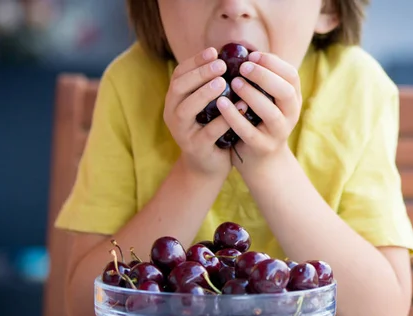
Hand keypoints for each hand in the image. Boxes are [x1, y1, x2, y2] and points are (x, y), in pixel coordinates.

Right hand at [163, 47, 241, 177]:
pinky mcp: (196, 148)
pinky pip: (208, 132)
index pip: (179, 74)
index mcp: (174, 100)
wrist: (207, 167)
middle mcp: (172, 114)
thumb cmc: (210, 129)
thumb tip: (230, 58)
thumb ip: (211, 86)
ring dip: (204, 94)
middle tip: (221, 65)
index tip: (214, 51)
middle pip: (179, 88)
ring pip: (187, 110)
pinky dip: (224, 119)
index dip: (195, 61)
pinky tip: (240, 107)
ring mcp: (182, 132)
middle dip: (199, 74)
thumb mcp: (207, 107)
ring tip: (223, 83)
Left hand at [215, 52, 301, 167]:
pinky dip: (235, 117)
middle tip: (243, 66)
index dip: (273, 63)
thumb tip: (241, 51)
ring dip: (252, 95)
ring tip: (233, 83)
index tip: (252, 55)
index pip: (291, 75)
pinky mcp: (263, 147)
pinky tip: (221, 103)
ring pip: (270, 113)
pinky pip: (249, 131)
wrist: (261, 160)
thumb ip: (260, 80)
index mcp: (293, 99)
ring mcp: (278, 133)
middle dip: (264, 76)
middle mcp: (291, 115)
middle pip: (285, 91)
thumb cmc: (259, 121)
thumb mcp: (266, 99)